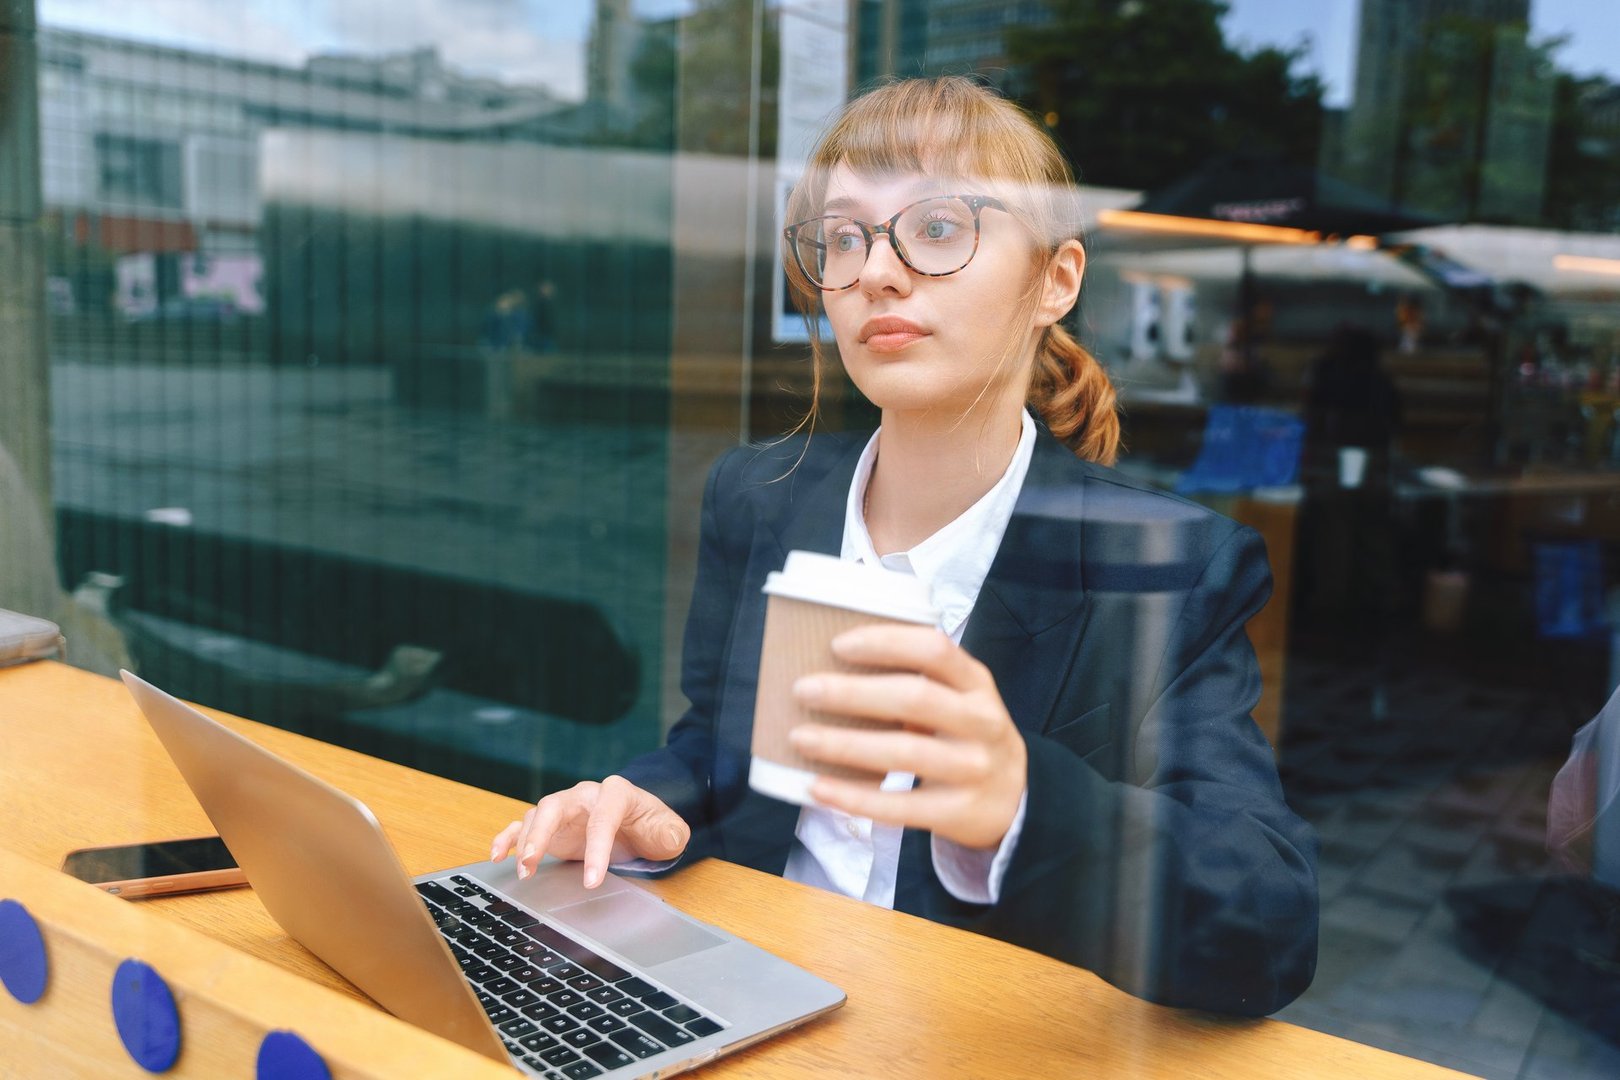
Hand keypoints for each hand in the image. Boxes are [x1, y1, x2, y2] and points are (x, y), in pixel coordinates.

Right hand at [490, 775, 689, 888]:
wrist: (638, 822)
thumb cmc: (651, 825)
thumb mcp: (668, 831)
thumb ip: (671, 833)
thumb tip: (670, 837)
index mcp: (616, 793)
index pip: (602, 818)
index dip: (597, 849)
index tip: (591, 881)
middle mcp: (584, 795)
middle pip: (556, 806)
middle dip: (542, 834)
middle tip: (532, 863)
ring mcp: (564, 809)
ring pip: (537, 816)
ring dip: (525, 842)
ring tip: (522, 871)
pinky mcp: (551, 825)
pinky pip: (522, 825)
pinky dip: (507, 838)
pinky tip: (497, 856)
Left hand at [787, 625, 1026, 849]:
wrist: (1015, 799)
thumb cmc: (967, 735)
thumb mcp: (960, 698)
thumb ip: (918, 680)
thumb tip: (831, 669)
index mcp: (976, 683)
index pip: (934, 649)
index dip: (885, 642)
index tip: (837, 645)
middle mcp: (981, 722)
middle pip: (915, 699)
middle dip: (853, 693)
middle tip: (804, 690)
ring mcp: (973, 769)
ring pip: (904, 753)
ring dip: (845, 744)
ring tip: (801, 738)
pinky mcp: (959, 811)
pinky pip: (900, 806)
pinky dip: (853, 797)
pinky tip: (818, 787)